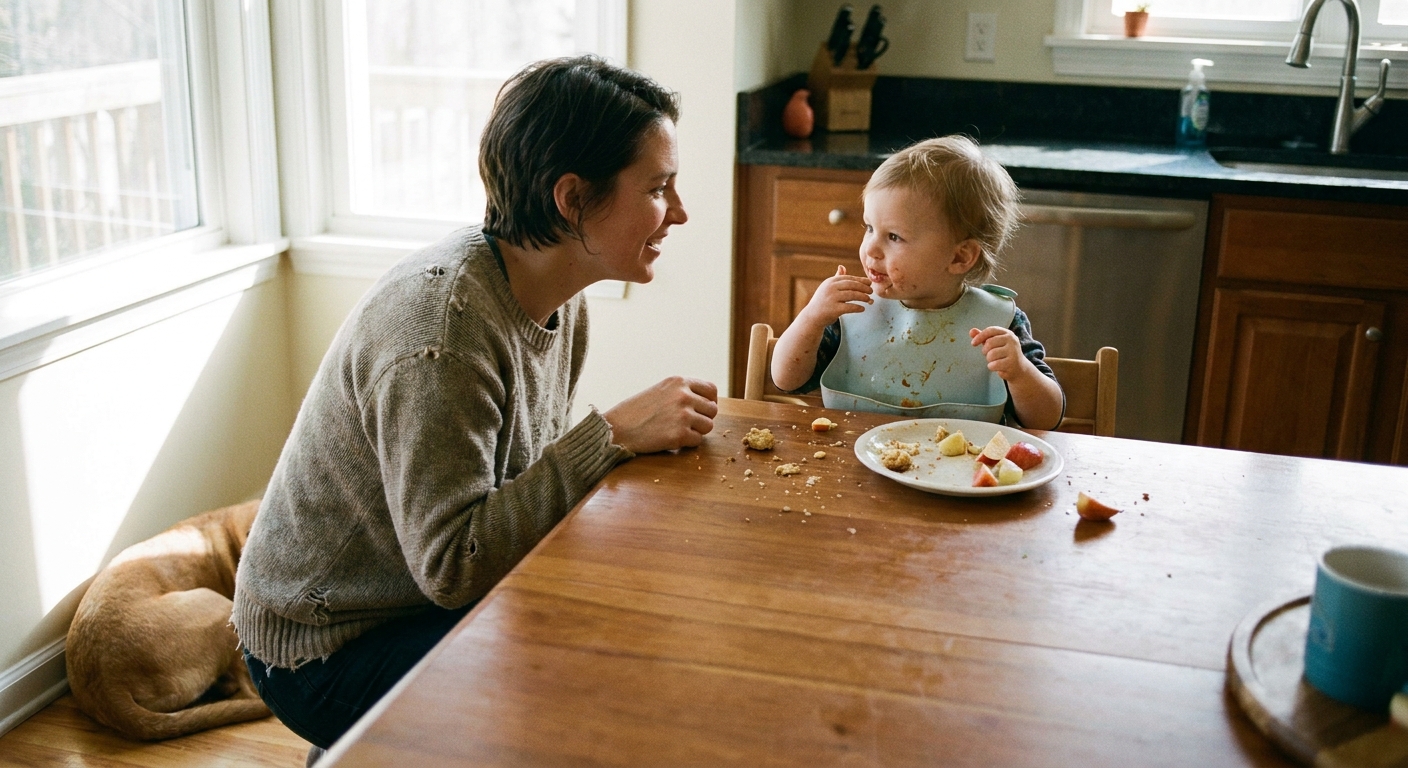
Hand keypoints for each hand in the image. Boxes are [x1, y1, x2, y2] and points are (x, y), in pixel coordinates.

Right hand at [603, 377, 718, 453]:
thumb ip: (682, 392)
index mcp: (679, 382)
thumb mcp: (660, 390)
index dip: (710, 401)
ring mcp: (683, 415)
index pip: (711, 389)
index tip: (703, 409)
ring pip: (708, 426)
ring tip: (678, 431)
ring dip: (696, 431)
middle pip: (712, 410)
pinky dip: (687, 443)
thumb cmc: (636, 411)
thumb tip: (707, 402)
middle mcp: (683, 396)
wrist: (616, 428)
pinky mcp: (679, 435)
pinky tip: (671, 439)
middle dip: (702, 418)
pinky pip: (697, 441)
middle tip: (686, 424)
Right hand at [798, 265, 871, 327]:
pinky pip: (850, 307)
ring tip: (869, 300)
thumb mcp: (827, 288)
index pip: (849, 278)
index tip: (869, 283)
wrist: (812, 317)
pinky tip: (863, 309)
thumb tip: (842, 266)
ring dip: (863, 297)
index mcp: (830, 281)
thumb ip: (836, 278)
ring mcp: (832, 298)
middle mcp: (830, 288)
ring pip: (853, 295)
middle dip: (864, 288)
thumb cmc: (822, 302)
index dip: (860, 280)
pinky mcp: (834, 309)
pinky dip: (858, 307)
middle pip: (852, 285)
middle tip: (871, 291)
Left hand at [970, 326, 1028, 380]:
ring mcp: (1013, 352)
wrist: (1019, 368)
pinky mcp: (1012, 363)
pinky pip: (994, 364)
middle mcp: (1012, 340)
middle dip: (985, 351)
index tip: (973, 343)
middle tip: (990, 355)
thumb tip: (971, 331)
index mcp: (1007, 333)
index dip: (980, 336)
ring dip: (989, 360)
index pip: (991, 330)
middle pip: (989, 343)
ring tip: (995, 361)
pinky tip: (997, 367)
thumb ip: (983, 337)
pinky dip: (992, 367)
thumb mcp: (994, 343)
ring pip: (991, 355)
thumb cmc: (1003, 354)